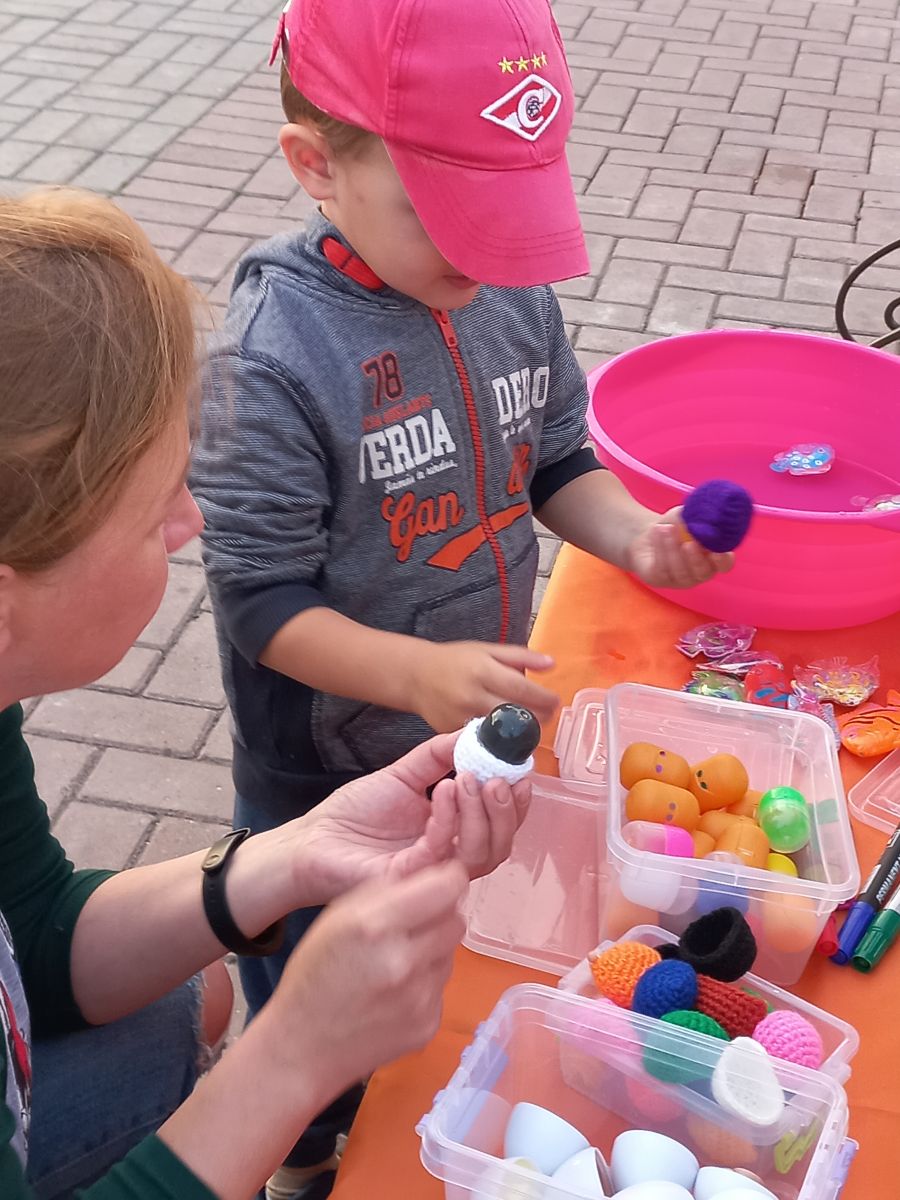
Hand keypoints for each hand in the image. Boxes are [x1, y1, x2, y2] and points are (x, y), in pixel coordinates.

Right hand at [261, 863, 466, 1102]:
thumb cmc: (315, 973)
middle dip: (440, 916)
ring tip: (396, 962)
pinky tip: (394, 994)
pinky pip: (442, 987)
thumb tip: (432, 872)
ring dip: (433, 950)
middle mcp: (404, 961)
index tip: (440, 882)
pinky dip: (426, 984)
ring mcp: (420, 998)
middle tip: (412, 925)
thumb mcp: (337, 918)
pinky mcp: (429, 1025)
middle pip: (456, 920)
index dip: (447, 880)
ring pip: (450, 953)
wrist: (302, 1048)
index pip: (447, 888)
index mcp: (376, 925)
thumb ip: (386, 890)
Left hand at [294, 732, 530, 902]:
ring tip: (470, 778)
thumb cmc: (355, 813)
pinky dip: (448, 816)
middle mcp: (450, 854)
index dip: (517, 801)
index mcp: (454, 831)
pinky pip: (442, 849)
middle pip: (500, 844)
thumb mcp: (404, 775)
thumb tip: (473, 732)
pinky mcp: (411, 877)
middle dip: (508, 810)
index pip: (499, 823)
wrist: (315, 838)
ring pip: (481, 854)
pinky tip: (443, 789)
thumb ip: (438, 756)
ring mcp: (433, 870)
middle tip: (500, 778)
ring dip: (482, 813)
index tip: (522, 769)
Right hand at [409, 640, 558, 731]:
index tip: (556, 701)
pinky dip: (498, 739)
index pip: (522, 690)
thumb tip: (552, 664)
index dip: (545, 699)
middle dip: (538, 718)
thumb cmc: (455, 660)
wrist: (415, 676)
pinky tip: (506, 733)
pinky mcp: (453, 733)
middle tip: (548, 715)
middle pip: (515, 715)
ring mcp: (461, 718)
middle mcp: (472, 696)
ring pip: (501, 733)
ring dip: (520, 732)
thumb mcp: (487, 649)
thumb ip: (521, 656)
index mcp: (482, 670)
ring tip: (529, 725)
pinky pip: (483, 740)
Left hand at [626, 509, 733, 588]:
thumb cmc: (677, 524)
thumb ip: (702, 516)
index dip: (723, 560)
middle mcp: (699, 572)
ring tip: (665, 528)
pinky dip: (660, 548)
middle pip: (703, 573)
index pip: (725, 565)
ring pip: (680, 571)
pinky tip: (657, 531)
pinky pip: (662, 569)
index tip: (718, 552)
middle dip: (696, 558)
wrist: (652, 531)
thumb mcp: (690, 515)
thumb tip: (711, 514)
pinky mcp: (660, 579)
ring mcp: (680, 579)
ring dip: (673, 548)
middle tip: (689, 543)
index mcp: (713, 557)